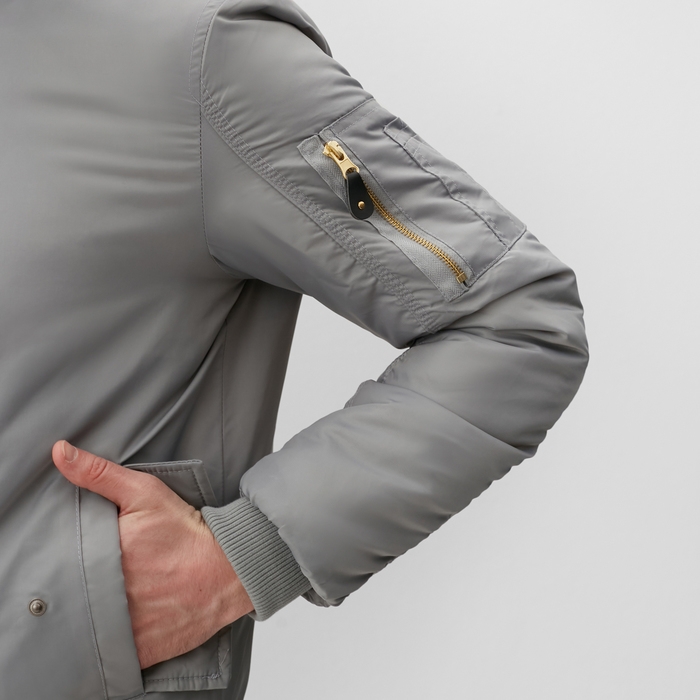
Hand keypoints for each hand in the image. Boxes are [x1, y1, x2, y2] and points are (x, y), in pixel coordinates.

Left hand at [52, 440, 253, 668]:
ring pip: (89, 627)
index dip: (63, 560)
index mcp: (103, 558)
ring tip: (111, 598)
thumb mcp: (144, 493)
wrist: (229, 568)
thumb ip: (99, 474)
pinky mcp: (141, 651)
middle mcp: (111, 596)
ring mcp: (125, 628)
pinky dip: (113, 642)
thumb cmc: (186, 531)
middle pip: (73, 596)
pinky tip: (124, 622)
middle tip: (98, 575)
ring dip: (94, 616)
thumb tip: (60, 452)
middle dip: (79, 587)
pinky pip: (112, 653)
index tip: (78, 554)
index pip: (60, 563)